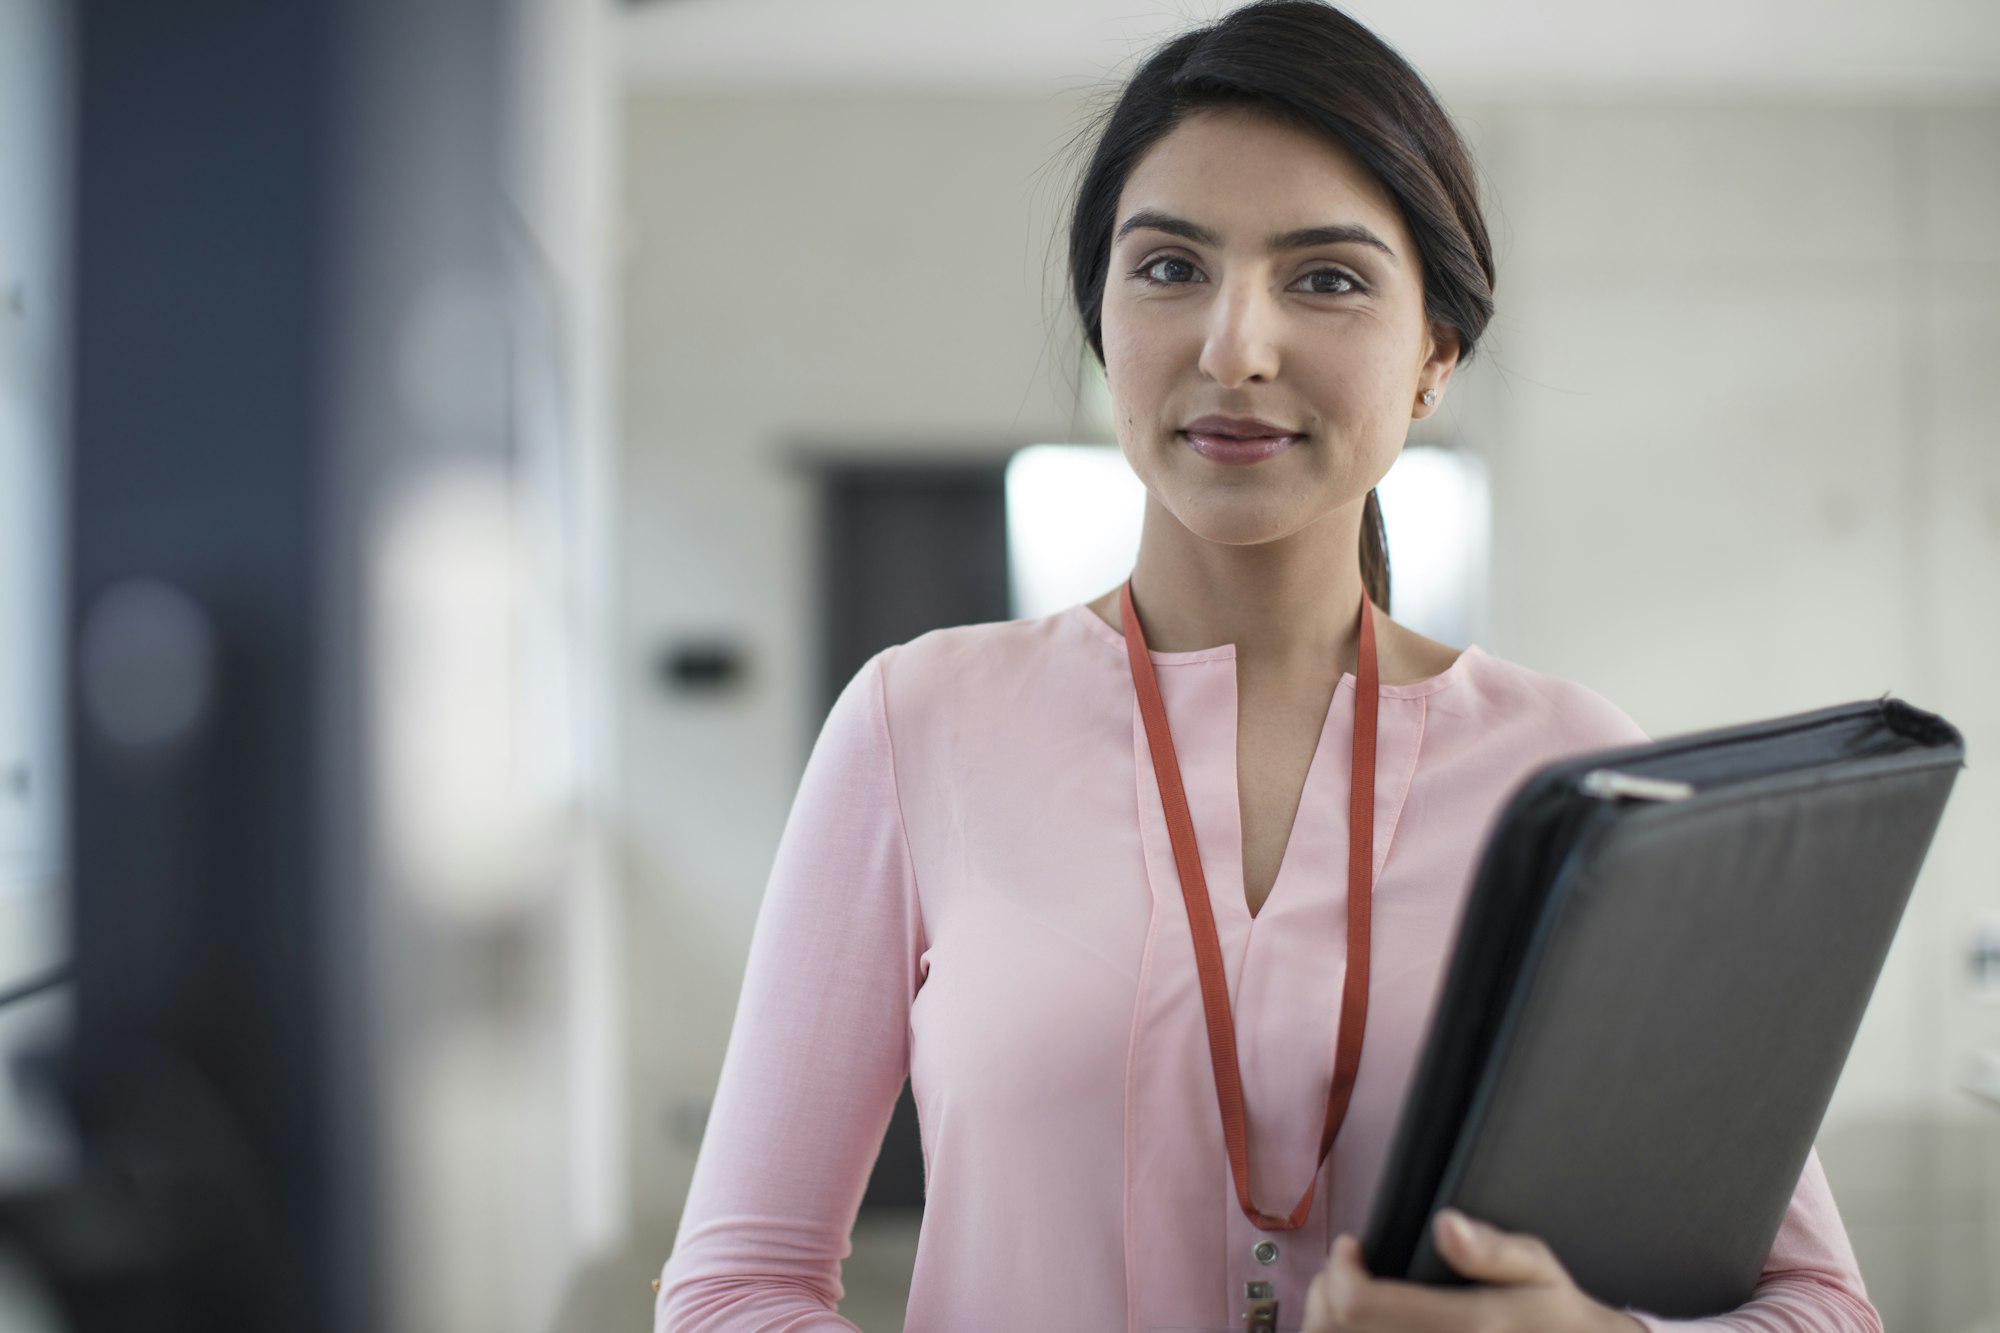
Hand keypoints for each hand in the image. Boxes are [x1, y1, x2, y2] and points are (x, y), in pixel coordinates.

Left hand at [1301, 1208, 1648, 1332]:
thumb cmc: (1555, 1316)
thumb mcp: (1537, 1269)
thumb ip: (1491, 1249)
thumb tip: (1445, 1226)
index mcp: (1465, 1326)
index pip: (1359, 1303)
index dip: (1341, 1268)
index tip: (1354, 1246)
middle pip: (1336, 1331)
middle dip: (1327, 1291)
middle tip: (1343, 1269)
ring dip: (1327, 1323)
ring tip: (1347, 1297)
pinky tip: (1361, 1326)